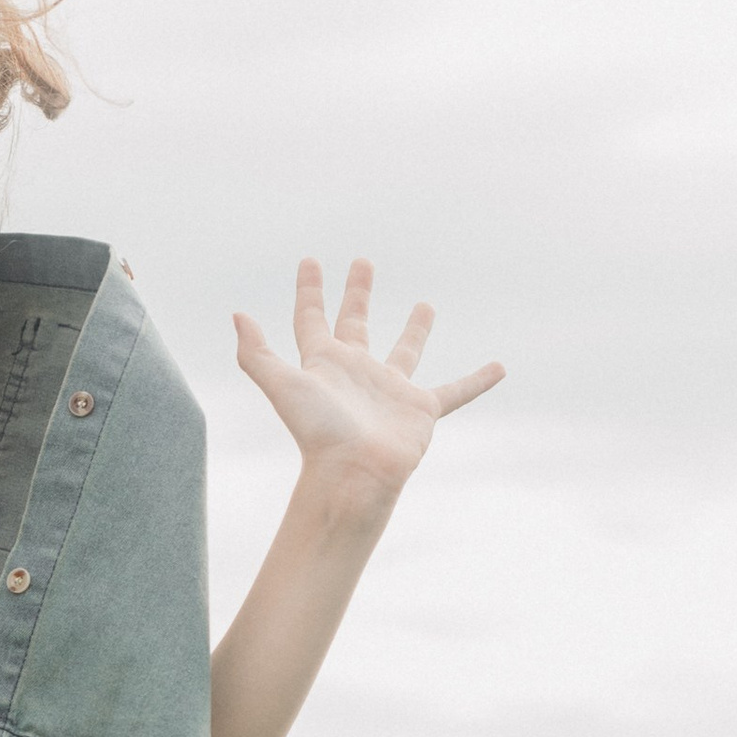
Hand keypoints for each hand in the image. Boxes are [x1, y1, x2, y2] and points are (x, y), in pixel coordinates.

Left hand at [235, 258, 501, 500]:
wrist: (352, 475)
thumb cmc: (316, 433)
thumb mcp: (282, 385)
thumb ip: (256, 353)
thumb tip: (236, 315)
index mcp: (324, 364)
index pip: (312, 318)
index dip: (309, 290)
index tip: (310, 260)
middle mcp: (357, 373)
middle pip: (355, 323)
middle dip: (358, 293)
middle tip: (363, 262)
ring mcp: (390, 390)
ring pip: (405, 351)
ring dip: (415, 329)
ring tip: (425, 305)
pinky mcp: (421, 410)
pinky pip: (455, 392)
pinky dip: (477, 381)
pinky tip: (500, 368)